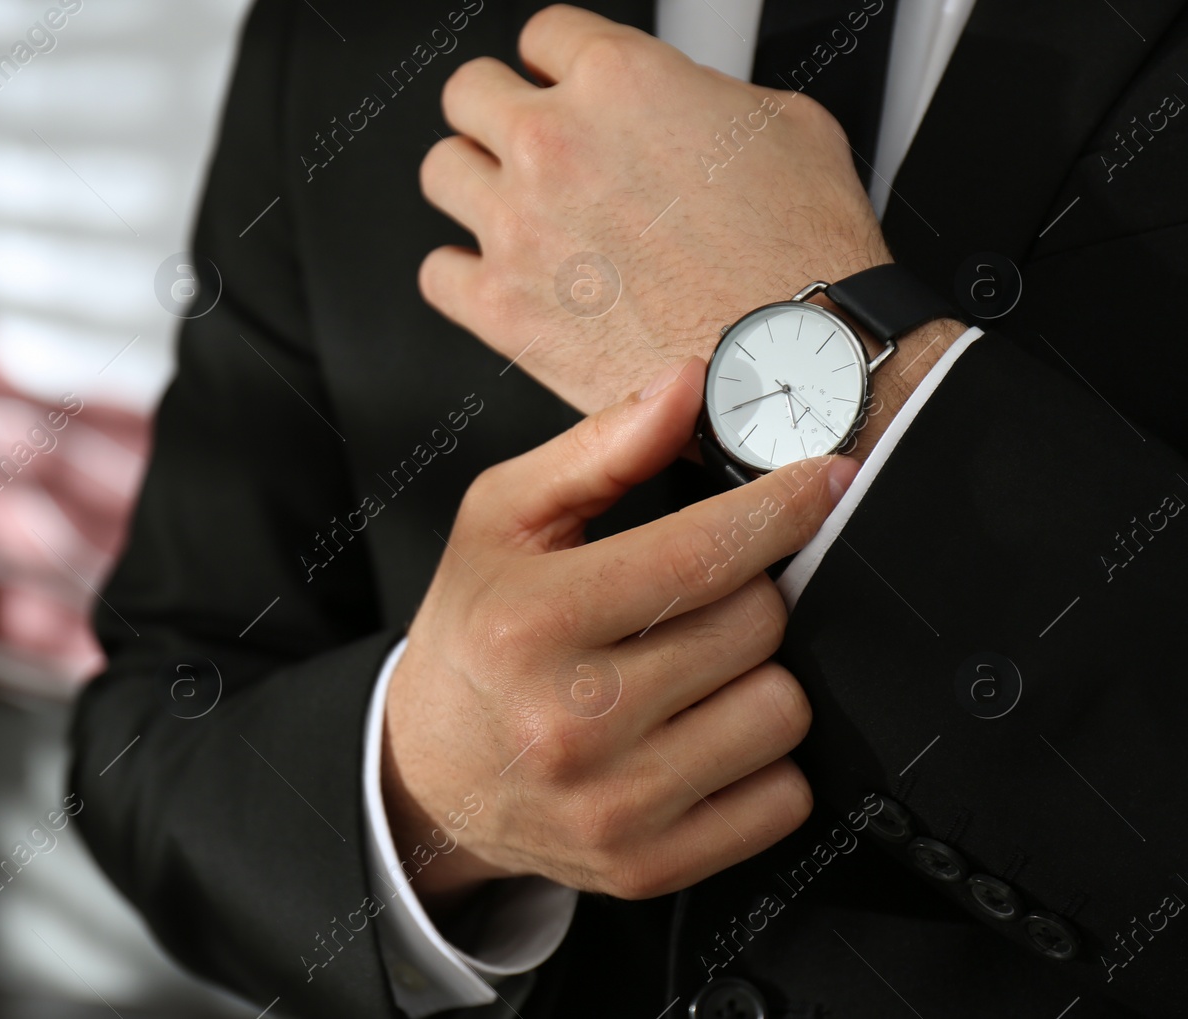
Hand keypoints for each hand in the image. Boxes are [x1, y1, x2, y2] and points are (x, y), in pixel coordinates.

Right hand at [382, 357, 858, 911]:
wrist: (428, 770)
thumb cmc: (474, 631)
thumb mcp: (504, 518)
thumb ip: (600, 448)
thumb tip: (690, 386)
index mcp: (531, 624)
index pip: (701, 554)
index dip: (783, 506)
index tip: (824, 479)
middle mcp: (570, 723)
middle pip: (757, 628)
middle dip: (748, 594)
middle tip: (701, 596)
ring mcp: (613, 806)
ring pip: (780, 712)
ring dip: (757, 676)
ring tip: (696, 668)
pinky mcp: (648, 866)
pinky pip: (781, 800)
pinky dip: (762, 760)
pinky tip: (703, 733)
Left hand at [418, 4, 896, 414]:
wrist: (793, 364)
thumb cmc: (804, 257)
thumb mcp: (786, 125)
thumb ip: (705, 96)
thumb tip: (684, 105)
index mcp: (619, 80)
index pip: (544, 33)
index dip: (558, 61)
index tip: (562, 84)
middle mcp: (554, 145)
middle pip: (469, 92)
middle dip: (498, 110)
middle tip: (526, 139)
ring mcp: (518, 226)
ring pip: (441, 171)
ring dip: (473, 184)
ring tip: (509, 206)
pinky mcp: (502, 308)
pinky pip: (437, 273)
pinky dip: (462, 276)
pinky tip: (500, 278)